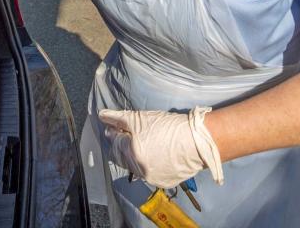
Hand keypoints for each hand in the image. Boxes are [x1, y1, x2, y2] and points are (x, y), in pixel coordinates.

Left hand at [99, 107, 223, 188]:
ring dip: (133, 156)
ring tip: (142, 144)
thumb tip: (101, 116)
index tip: (115, 127)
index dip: (114, 133)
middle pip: (121, 157)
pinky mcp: (163, 182)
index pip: (114, 142)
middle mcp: (138, 169)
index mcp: (131, 152)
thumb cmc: (169, 127)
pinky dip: (148, 165)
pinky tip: (155, 154)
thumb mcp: (141, 118)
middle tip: (126, 135)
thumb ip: (119, 118)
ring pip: (134, 167)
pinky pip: (149, 173)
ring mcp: (150, 178)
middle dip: (121, 146)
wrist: (198, 142)